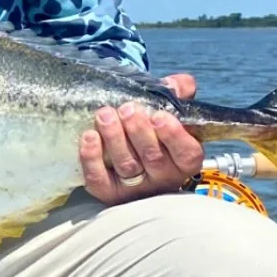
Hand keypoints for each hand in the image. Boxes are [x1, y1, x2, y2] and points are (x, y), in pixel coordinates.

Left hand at [79, 74, 202, 203]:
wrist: (127, 144)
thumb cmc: (153, 128)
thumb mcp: (168, 109)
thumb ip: (176, 94)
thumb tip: (177, 84)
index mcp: (183, 159)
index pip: (187, 154)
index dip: (174, 136)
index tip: (159, 116)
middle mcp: (162, 177)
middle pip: (153, 158)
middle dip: (139, 131)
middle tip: (127, 109)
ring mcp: (135, 188)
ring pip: (127, 166)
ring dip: (114, 139)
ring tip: (105, 115)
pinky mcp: (109, 192)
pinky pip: (100, 179)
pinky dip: (92, 159)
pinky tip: (89, 137)